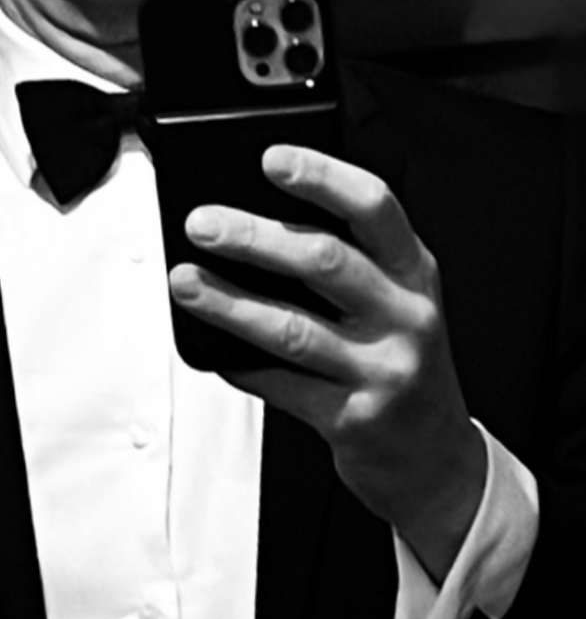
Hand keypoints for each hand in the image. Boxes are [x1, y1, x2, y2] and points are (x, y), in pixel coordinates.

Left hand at [170, 143, 486, 581]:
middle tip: (202, 223)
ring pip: (294, 328)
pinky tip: (213, 352)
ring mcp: (383, 370)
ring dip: (230, 303)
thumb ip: (352, 264)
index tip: (272, 159)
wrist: (435, 459)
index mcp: (416, 273)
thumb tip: (255, 225)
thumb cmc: (402, 366)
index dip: (323, 178)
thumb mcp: (399, 303)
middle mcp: (406, 316)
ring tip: (185, 282)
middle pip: (325, 262)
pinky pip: (282, 385)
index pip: (375, 208)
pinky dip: (241, 365)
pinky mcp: (354, 419)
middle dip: (254, 237)